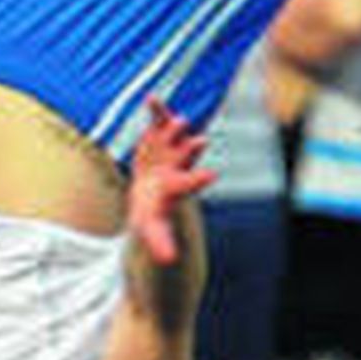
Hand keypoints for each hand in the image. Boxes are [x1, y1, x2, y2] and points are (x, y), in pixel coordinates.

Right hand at [128, 96, 214, 267]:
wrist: (153, 197)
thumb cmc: (154, 214)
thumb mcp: (153, 232)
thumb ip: (160, 243)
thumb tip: (168, 261)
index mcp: (175, 191)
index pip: (187, 186)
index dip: (197, 180)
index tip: (211, 175)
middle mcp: (176, 169)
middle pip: (184, 159)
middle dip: (189, 151)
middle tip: (200, 141)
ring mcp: (168, 153)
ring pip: (172, 138)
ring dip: (174, 130)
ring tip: (179, 120)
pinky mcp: (156, 140)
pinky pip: (156, 124)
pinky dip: (155, 112)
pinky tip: (150, 98)